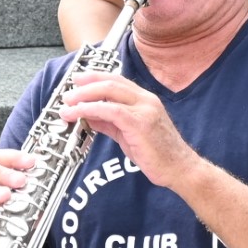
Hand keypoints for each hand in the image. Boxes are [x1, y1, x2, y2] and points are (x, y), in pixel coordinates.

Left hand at [60, 73, 199, 186]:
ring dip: (84, 96)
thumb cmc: (158, 154)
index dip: (95, 78)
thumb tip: (89, 116)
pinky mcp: (140, 123)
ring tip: (68, 104)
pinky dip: (92, 109)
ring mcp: (145, 109)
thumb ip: (110, 122)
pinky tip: (79, 113)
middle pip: (111, 81)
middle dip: (85, 85)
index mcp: (145, 100)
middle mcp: (146, 100)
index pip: (117, 81)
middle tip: (67, 93)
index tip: (77, 81)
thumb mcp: (128, 134)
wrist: (179, 169)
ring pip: (110, 92)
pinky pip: (111, 110)